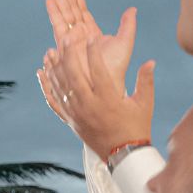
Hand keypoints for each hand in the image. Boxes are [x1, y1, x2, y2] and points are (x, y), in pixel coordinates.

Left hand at [38, 0, 153, 160]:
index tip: (91, 36)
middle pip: (75, 76)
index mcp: (109, 100)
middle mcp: (90, 106)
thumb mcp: (145, 104)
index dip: (94, 53)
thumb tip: (151, 61)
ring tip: (51, 50)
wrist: (123, 155)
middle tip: (67, 36)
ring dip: (55, 67)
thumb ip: (146, 81)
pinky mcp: (69, 119)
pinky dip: (46, 86)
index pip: (99, 71)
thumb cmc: (136, 127)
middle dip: (69, 54)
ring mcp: (77, 113)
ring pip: (61, 86)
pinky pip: (54, 101)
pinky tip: (41, 72)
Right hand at [42, 0, 134, 103]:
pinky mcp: (65, 44)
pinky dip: (54, 11)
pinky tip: (49, 0)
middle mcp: (79, 34)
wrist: (105, 84)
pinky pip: (59, 24)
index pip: (82, 9)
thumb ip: (127, 25)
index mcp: (92, 32)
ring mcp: (71, 38)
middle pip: (69, 8)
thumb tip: (132, 9)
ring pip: (63, 13)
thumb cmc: (116, 68)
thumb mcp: (125, 42)